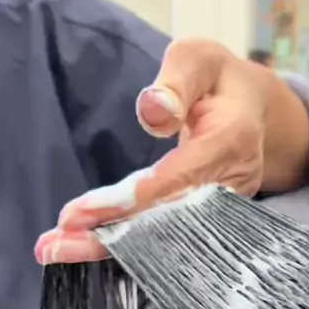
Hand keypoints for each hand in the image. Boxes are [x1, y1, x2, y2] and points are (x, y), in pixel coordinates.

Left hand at [35, 39, 308, 263]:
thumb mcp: (198, 58)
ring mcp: (226, 209)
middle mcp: (234, 183)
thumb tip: (154, 113)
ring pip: (168, 237)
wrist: (252, 109)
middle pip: (170, 220)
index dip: (132, 199)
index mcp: (232, 140)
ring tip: (59, 250)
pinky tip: (87, 246)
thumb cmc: (217, 79)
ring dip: (114, 247)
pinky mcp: (213, 222)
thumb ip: (177, 81)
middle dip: (113, 236)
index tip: (82, 213)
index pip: (178, 177)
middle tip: (56, 245)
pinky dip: (130, 243)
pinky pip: (171, 236)